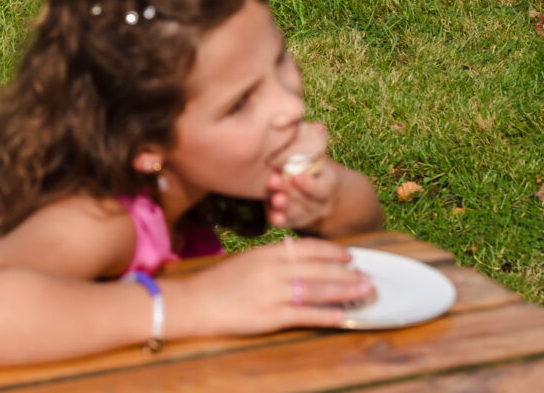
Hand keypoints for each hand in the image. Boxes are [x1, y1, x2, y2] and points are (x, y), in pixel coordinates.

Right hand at [169, 237, 371, 337]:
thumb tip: (297, 253)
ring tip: (365, 294)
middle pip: (319, 270)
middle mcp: (273, 270)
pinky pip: (305, 315)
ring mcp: (273, 293)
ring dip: (345, 292)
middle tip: (369, 278)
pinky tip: (343, 316)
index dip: (332, 252)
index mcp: (267, 253)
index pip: (307, 248)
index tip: (350, 256)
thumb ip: (272, 258)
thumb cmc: (218, 282)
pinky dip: (327, 315)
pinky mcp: (270, 316)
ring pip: (318, 291)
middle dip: (347, 274)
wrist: (194, 302)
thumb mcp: (245, 260)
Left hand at [268, 122, 334, 229]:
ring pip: (299, 215)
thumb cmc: (310, 161)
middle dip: (291, 193)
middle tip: (275, 181)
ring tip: (274, 198)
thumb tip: (318, 126)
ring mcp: (307, 213)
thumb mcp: (315, 152)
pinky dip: (280, 220)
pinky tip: (273, 216)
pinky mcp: (291, 219)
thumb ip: (315, 140)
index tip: (296, 176)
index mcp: (329, 183)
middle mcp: (321, 202)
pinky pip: (287, 223)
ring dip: (286, 207)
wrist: (315, 184)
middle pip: (308, 203)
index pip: (322, 188)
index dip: (310, 185)